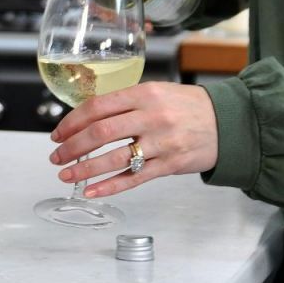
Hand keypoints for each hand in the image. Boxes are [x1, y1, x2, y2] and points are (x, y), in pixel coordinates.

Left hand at [47, 82, 217, 197]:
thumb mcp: (155, 91)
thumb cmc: (186, 105)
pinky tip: (91, 191)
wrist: (228, 122)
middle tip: (56, 155)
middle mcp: (150, 117)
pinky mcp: (170, 165)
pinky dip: (109, 186)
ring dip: (85, 168)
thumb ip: (125, 103)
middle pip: (100, 133)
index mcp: (142, 94)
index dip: (72, 121)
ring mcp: (161, 143)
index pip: (97, 107)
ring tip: (66, 174)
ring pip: (114, 158)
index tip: (57, 133)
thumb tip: (87, 118)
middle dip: (72, 146)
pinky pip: (134, 178)